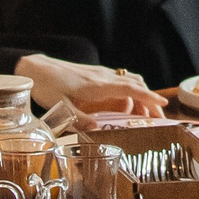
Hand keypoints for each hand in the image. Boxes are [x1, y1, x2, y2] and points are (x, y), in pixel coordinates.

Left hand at [16, 55, 166, 116]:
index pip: (130, 89)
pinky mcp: (95, 76)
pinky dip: (130, 93)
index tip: (163, 104)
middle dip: (150, 100)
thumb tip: (97, 130)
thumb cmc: (47, 86)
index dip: (148, 97)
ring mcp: (100, 75)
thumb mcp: (60, 107)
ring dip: (141, 96)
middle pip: (135, 85)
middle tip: (160, 118)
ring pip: (129, 82)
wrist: (35, 69)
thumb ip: (78, 120)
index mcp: (97, 85)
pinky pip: (119, 82)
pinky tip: (126, 106)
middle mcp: (102, 77)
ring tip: (146, 114)